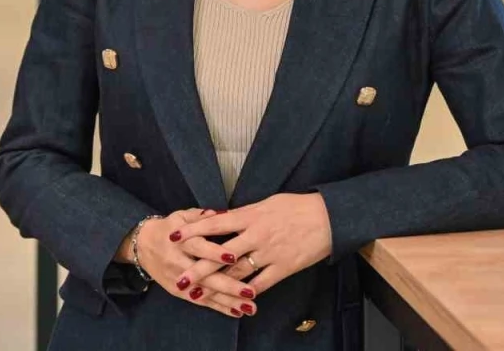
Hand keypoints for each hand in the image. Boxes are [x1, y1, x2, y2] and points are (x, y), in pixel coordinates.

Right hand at [124, 210, 257, 318]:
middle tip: (250, 292)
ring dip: (228, 302)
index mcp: (180, 241)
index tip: (234, 257)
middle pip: (205, 276)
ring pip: (205, 293)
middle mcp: (178, 263)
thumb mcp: (181, 216)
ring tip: (250, 307)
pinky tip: (237, 312)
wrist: (142, 246)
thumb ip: (200, 216)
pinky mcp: (179, 293)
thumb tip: (219, 213)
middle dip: (228, 285)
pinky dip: (219, 308)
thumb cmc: (168, 228)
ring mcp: (178, 281)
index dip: (214, 253)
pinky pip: (201, 302)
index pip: (198, 248)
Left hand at [170, 194, 332, 296]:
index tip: (174, 236)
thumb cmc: (297, 206)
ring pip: (237, 272)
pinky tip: (233, 301)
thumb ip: (245, 214)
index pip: (215, 223)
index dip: (193, 230)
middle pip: (221, 254)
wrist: (329, 217)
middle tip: (179, 278)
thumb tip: (225, 217)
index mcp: (250, 215)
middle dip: (198, 267)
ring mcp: (269, 253)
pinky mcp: (283, 268)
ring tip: (199, 293)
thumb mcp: (268, 202)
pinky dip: (246, 293)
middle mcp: (256, 235)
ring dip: (217, 284)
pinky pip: (261, 284)